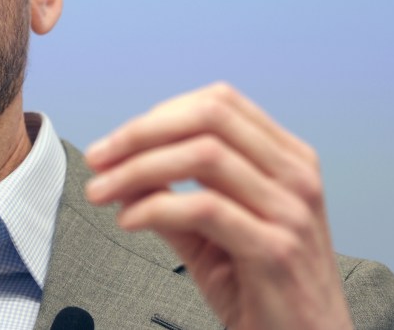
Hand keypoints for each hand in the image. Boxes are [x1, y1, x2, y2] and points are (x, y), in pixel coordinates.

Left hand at [84, 83, 352, 329]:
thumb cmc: (262, 290)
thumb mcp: (211, 232)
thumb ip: (173, 194)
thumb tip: (120, 165)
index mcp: (287, 159)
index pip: (218, 103)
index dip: (158, 115)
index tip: (115, 142)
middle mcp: (295, 176)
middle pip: (208, 118)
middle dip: (141, 132)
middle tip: (99, 158)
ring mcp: (290, 211)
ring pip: (203, 156)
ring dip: (138, 169)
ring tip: (102, 191)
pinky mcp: (276, 250)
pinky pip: (205, 208)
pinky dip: (155, 207)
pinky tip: (128, 220)